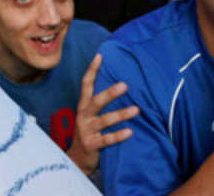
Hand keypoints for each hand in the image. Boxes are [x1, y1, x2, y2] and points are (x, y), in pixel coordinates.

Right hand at [67, 54, 138, 174]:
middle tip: (125, 85)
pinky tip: (130, 132)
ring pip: (104, 120)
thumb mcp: (90, 115)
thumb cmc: (89, 132)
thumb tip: (118, 83)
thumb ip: (99, 103)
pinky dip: (118, 135)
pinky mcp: (92, 144)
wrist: (77, 159)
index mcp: (84, 106)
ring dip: (121, 114)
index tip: (100, 56)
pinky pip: (107, 139)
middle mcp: (83, 115)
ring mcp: (86, 130)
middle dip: (110, 93)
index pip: (86, 84)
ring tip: (137, 110)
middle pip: (96, 101)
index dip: (92, 70)